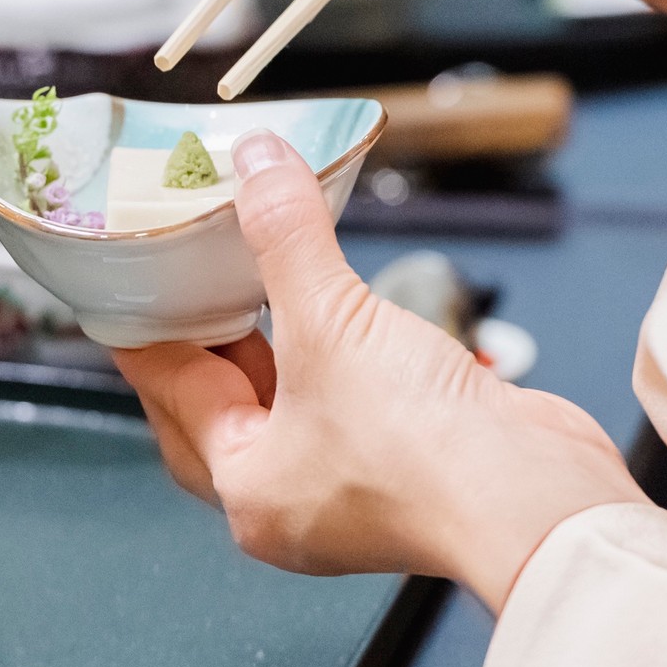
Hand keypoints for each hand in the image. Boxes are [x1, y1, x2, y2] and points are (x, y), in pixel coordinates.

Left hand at [111, 131, 647, 612]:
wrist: (536, 499)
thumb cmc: (423, 452)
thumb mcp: (331, 322)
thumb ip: (285, 238)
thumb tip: (255, 164)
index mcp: (245, 487)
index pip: (171, 393)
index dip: (149, 331)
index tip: (130, 291)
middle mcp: (288, 501)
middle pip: (219, 409)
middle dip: (207, 342)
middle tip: (186, 279)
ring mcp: (348, 491)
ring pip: (286, 407)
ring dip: (274, 346)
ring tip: (255, 280)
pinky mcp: (404, 470)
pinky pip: (344, 405)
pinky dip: (332, 358)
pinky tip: (336, 315)